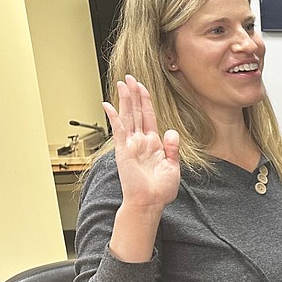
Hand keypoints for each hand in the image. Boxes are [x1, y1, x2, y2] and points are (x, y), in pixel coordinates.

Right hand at [103, 75, 180, 211]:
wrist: (150, 203)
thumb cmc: (160, 190)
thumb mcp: (173, 166)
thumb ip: (173, 148)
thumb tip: (171, 131)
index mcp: (153, 144)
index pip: (149, 117)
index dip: (146, 101)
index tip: (143, 86)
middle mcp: (141, 141)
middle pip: (137, 112)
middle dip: (134, 94)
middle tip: (130, 77)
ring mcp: (131, 145)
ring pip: (128, 117)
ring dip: (125, 100)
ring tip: (122, 83)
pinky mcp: (124, 151)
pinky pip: (119, 130)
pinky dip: (114, 117)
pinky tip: (109, 105)